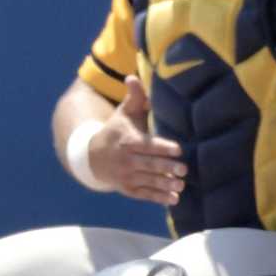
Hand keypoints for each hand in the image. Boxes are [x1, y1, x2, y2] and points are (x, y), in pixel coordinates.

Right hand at [87, 76, 186, 205]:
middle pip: (148, 164)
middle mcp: (126, 160)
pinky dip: (158, 197)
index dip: (162, 147)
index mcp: (128, 140)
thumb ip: (134, 97)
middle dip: (166, 167)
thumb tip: (133, 76)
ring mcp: (126, 175)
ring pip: (147, 181)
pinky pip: (144, 194)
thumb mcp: (123, 114)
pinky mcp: (128, 188)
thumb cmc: (117, 131)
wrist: (92, 156)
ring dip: (164, 184)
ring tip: (180, 186)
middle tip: (184, 169)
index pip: (146, 144)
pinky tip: (173, 199)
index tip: (178, 149)